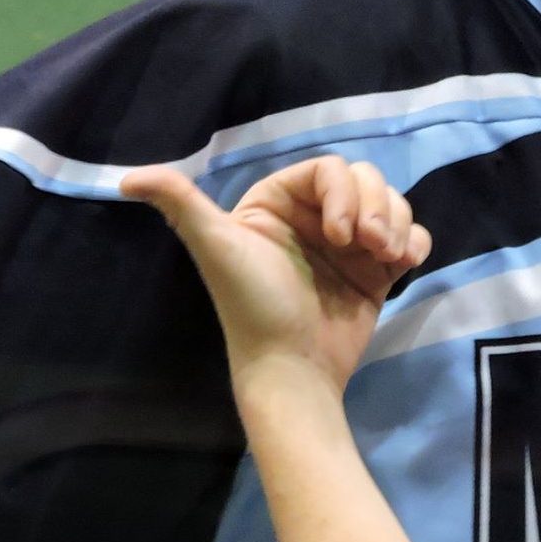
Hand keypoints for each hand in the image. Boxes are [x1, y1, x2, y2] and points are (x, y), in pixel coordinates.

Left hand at [121, 157, 431, 395]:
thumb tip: (126, 178)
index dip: (343, 193)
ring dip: (398, 222)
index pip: (328, 170)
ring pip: (391, 202)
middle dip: (377, 207)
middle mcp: (314, 219)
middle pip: (365, 180)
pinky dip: (414, 243)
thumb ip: (180, 204)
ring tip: (387, 257)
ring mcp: (348, 245)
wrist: (293, 372)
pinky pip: (409, 236)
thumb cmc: (253, 308)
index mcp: (277, 204)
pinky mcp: (375, 271)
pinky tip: (404, 265)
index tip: (342, 235)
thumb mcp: (217, 248)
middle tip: (370, 247)